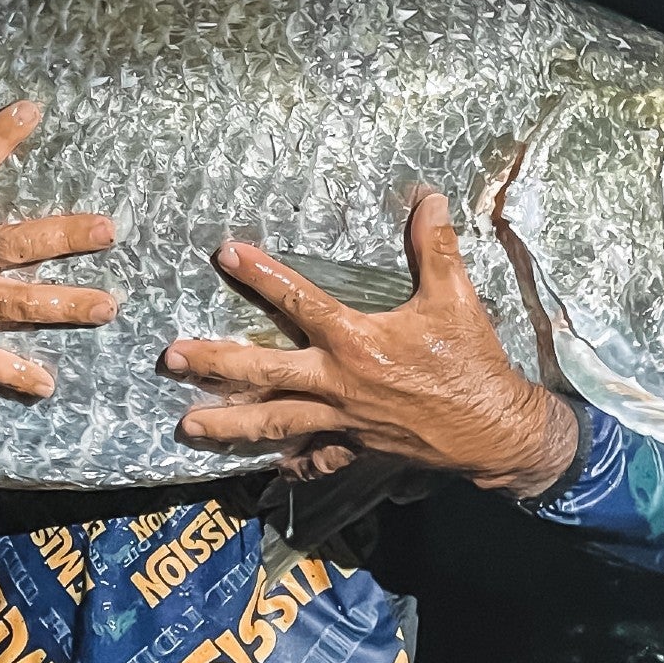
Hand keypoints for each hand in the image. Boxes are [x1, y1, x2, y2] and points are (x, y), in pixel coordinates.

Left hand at [160, 192, 580, 496]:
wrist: (494, 431)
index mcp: (356, 341)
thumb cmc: (470, 364)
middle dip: (213, 365)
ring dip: (227, 423)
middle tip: (170, 360)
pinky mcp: (354, 449)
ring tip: (186, 425)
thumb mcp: (456, 299)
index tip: (225, 253)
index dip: (260, 275)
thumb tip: (427, 198)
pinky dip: (288, 461)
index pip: (297, 300)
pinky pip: (312, 457)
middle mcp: (337, 383)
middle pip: (263, 372)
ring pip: (273, 423)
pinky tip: (262, 464)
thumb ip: (436, 248)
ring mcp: (340, 421)